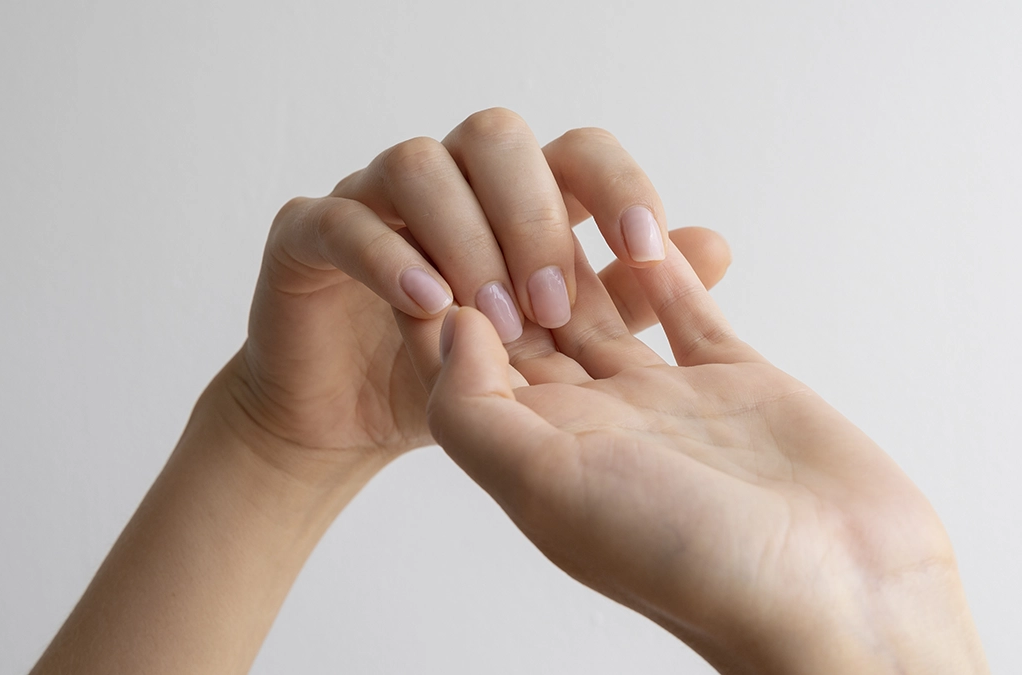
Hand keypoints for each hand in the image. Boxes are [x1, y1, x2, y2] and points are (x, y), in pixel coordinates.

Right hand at [214, 108, 730, 474]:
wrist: (352, 419)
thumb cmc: (454, 371)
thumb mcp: (551, 350)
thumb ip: (623, 298)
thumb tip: (712, 248)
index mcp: (510, 197)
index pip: (574, 152)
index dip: (616, 184)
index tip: (646, 245)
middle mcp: (447, 181)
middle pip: (496, 139)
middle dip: (534, 218)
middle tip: (555, 305)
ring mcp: (374, 197)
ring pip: (422, 165)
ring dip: (466, 239)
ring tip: (492, 321)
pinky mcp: (309, 232)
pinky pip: (344, 218)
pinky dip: (389, 257)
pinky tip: (429, 307)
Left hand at [397, 240, 987, 672]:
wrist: (835, 594)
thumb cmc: (690, 562)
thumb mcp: (547, 489)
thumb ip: (478, 410)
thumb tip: (446, 325)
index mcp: (541, 457)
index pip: (469, 368)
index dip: (443, 305)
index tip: (421, 237)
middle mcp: (598, 428)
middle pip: (532, 332)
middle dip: (503, 267)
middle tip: (483, 194)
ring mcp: (668, 405)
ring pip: (608, 312)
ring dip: (578, 259)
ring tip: (552, 191)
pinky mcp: (737, 385)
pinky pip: (689, 312)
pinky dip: (664, 269)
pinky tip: (638, 226)